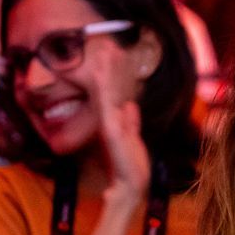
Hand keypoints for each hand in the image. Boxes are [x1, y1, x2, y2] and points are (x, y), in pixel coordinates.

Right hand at [90, 42, 151, 205]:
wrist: (128, 190)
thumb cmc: (130, 169)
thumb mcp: (133, 141)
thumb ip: (131, 122)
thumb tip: (130, 105)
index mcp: (117, 123)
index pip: (114, 94)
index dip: (112, 75)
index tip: (112, 52)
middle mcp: (112, 122)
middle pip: (108, 90)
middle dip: (107, 69)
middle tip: (106, 44)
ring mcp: (110, 126)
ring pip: (106, 95)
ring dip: (104, 74)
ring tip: (104, 52)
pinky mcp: (111, 132)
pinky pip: (107, 106)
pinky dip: (103, 90)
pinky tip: (100, 75)